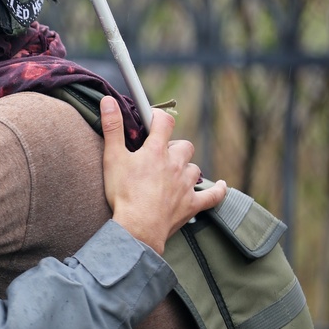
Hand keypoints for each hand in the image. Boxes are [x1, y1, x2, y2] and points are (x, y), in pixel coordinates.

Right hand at [100, 96, 225, 253]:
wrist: (138, 227)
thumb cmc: (124, 193)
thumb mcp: (112, 158)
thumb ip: (112, 128)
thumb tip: (108, 100)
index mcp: (156, 150)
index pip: (164, 122)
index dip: (158, 116)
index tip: (151, 118)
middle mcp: (176, 164)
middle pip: (184, 145)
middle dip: (173, 146)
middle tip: (157, 155)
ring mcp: (186, 185)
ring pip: (194, 168)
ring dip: (186, 168)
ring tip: (173, 174)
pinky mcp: (192, 204)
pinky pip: (213, 195)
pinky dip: (217, 191)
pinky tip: (221, 186)